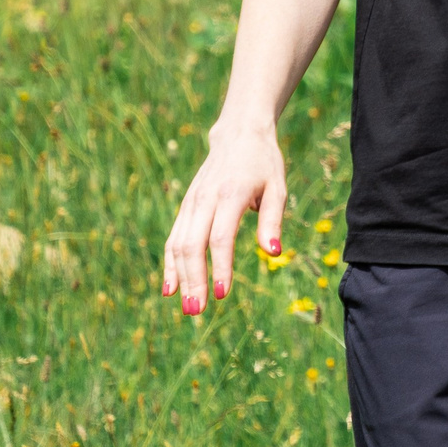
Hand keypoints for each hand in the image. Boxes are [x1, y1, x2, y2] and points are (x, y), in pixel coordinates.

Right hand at [161, 117, 288, 315]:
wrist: (238, 135)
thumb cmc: (264, 164)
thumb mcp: (277, 188)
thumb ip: (272, 221)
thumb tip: (273, 253)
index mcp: (229, 195)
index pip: (220, 237)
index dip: (220, 267)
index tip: (223, 294)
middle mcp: (204, 200)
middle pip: (192, 246)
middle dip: (194, 280)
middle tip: (197, 311)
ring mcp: (191, 203)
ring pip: (177, 245)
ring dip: (180, 278)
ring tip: (186, 307)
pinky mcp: (185, 206)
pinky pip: (173, 238)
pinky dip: (169, 264)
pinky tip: (170, 289)